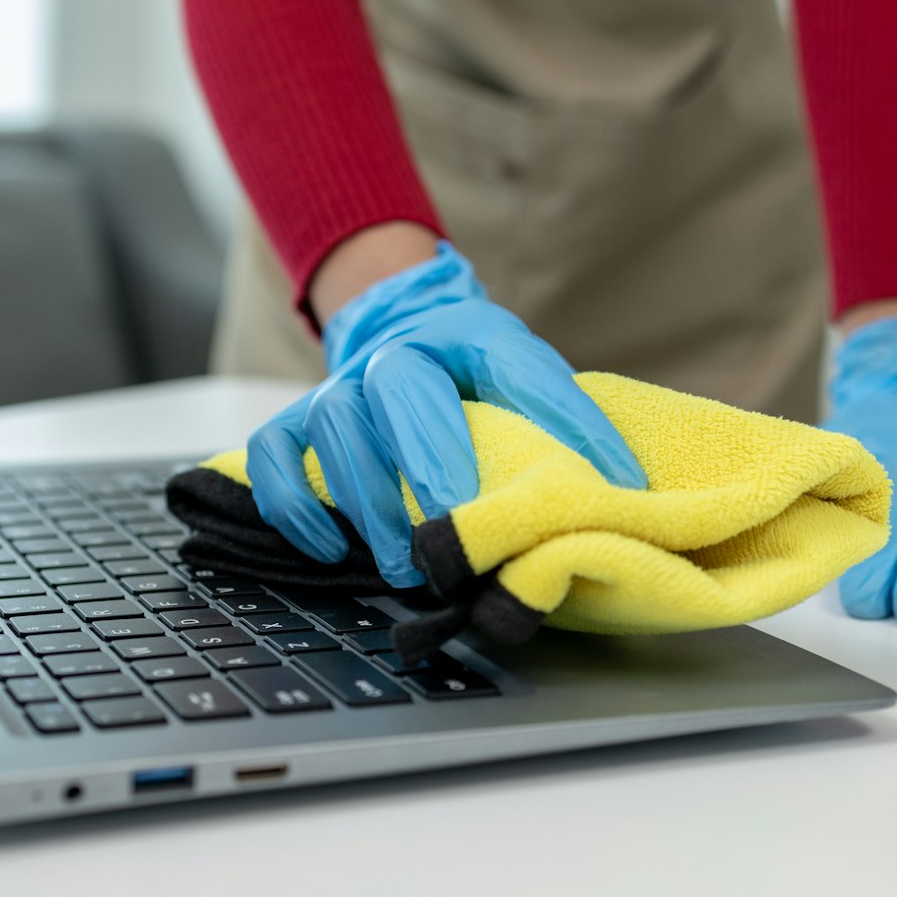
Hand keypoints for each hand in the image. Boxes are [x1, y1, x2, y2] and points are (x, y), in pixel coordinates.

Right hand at [249, 242, 646, 585]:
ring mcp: (336, 387)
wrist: (400, 331)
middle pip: (398, 392)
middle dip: (428, 467)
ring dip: (367, 500)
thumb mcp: (528, 378)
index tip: (569, 491)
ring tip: (405, 564)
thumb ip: (566, 421)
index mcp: (465, 335)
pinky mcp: (293, 421)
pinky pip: (274, 454)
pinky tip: (331, 548)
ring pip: (334, 427)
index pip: (508, 363)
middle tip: (454, 534)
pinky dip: (293, 503)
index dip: (550, 419)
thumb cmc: (474, 376)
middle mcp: (392, 354)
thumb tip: (623, 488)